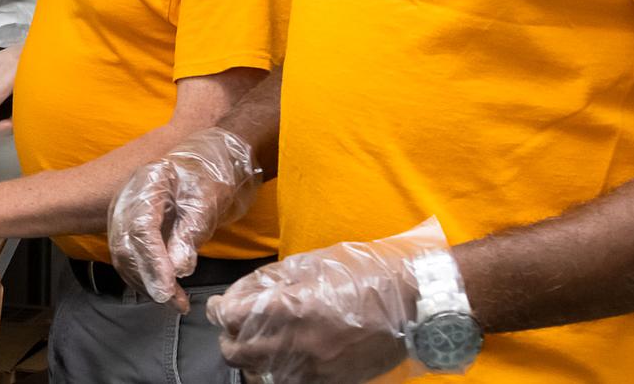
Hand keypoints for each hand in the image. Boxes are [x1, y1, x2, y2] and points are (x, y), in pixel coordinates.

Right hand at [107, 127, 259, 311]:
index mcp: (147, 183)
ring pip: (124, 256)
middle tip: (173, 300)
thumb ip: (191, 232)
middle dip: (147, 278)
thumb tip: (179, 269)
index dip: (152, 262)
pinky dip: (146, 278)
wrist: (209, 159)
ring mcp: (125, 213)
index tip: (168, 288)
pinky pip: (131, 257)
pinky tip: (166, 291)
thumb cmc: (211, 174)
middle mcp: (128, 198)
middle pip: (125, 245)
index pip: (141, 228)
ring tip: (174, 301)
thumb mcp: (207, 199)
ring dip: (146, 283)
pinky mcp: (131, 228)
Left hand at [206, 219, 450, 383]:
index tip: (219, 306)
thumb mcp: (313, 262)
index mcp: (290, 306)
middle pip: (237, 352)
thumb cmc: (364, 273)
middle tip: (233, 327)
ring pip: (260, 374)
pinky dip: (278, 374)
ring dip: (251, 360)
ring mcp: (315, 367)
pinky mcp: (332, 382)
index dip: (219, 309)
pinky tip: (282, 360)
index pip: (231, 316)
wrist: (413, 304)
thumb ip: (271, 279)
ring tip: (256, 345)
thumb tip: (241, 293)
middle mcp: (297, 341)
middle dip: (228, 338)